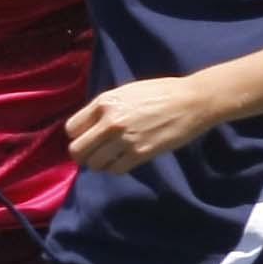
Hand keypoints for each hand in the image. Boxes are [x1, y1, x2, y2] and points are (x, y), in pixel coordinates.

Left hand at [63, 72, 224, 173]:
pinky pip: (115, 170)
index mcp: (104, 103)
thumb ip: (103, 109)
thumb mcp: (124, 93)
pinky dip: (116, 168)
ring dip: (99, 164)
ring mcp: (124, 139)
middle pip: (77, 151)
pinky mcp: (140, 154)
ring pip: (95, 164)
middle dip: (82, 155)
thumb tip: (87, 128)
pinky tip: (123, 160)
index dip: (77, 136)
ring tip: (110, 158)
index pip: (71, 129)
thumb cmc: (158, 93)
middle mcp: (110, 122)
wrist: (190, 102)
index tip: (87, 138)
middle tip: (93, 155)